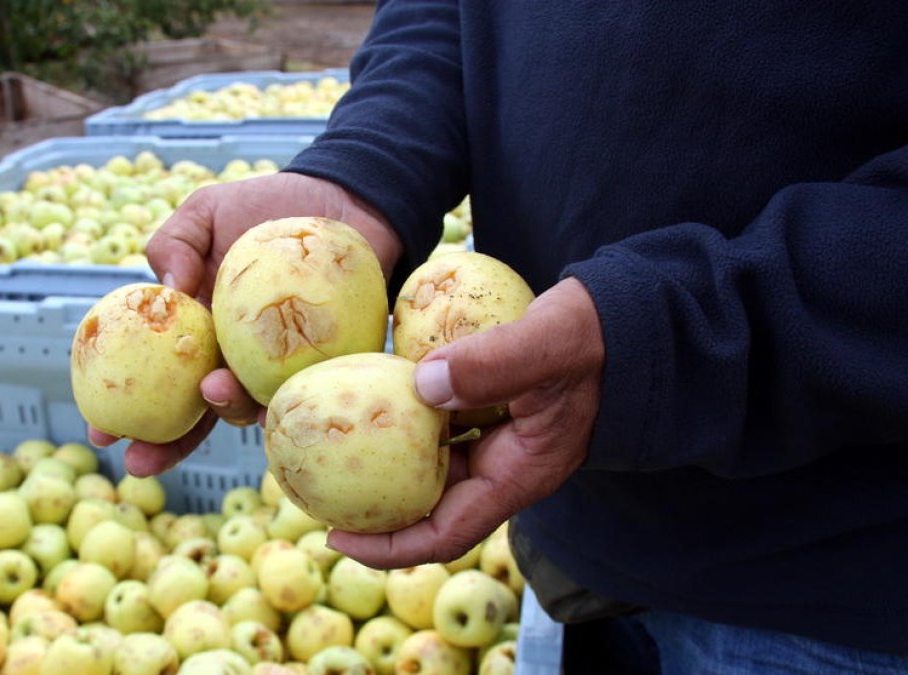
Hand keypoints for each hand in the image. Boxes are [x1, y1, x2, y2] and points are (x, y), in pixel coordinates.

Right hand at [89, 172, 402, 476]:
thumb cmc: (265, 206)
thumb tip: (171, 288)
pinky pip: (308, 389)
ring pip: (252, 408)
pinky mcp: (329, 364)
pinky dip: (291, 397)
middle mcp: (238, 361)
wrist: (342, 197)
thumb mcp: (205, 213)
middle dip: (167, 448)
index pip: (158, 384)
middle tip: (140, 461)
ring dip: (228, 409)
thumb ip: (173, 243)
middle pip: (198, 416)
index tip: (100, 435)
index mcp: (201, 336)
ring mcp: (282, 367)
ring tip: (214, 389)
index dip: (128, 415)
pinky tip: (276, 396)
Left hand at [327, 277, 604, 568]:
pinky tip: (367, 399)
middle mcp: (501, 467)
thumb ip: (494, 363)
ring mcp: (494, 441)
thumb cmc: (598, 335)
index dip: (388, 547)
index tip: (334, 540)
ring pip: (425, 464)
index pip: (446, 534)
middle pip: (425, 506)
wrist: (631, 320)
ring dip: (381, 461)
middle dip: (371, 507)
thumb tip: (421, 385)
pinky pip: (435, 426)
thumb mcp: (551, 345)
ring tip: (328, 448)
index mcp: (518, 475)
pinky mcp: (487, 411)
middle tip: (311, 492)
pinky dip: (401, 419)